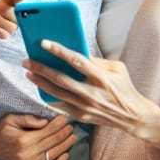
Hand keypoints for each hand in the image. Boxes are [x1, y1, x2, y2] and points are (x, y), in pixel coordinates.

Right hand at [0, 0, 23, 40]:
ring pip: (12, 28)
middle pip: (17, 17)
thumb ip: (22, 10)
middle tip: (9, 22)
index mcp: (7, 1)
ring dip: (11, 30)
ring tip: (4, 27)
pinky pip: (5, 34)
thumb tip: (27, 11)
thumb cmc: (5, 20)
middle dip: (16, 23)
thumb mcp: (13, 12)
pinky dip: (5, 35)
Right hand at [0, 112, 75, 159]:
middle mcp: (26, 155)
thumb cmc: (2, 129)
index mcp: (23, 140)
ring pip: (52, 155)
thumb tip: (46, 122)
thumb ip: (29, 119)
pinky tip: (66, 155)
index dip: (58, 125)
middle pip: (52, 143)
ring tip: (72, 138)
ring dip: (65, 146)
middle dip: (64, 134)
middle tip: (72, 127)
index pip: (47, 132)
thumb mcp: (11, 118)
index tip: (65, 119)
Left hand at [24, 40, 159, 143]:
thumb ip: (97, 60)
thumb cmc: (124, 88)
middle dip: (40, 68)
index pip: (76, 61)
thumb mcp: (117, 68)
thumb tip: (75, 52)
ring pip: (56, 93)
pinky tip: (40, 88)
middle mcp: (92, 93)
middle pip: (60, 78)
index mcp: (102, 78)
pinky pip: (60, 105)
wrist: (132, 116)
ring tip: (28, 73)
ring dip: (39, 82)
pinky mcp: (81, 116)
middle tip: (26, 60)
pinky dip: (48, 96)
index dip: (59, 51)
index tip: (43, 43)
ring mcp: (85, 107)